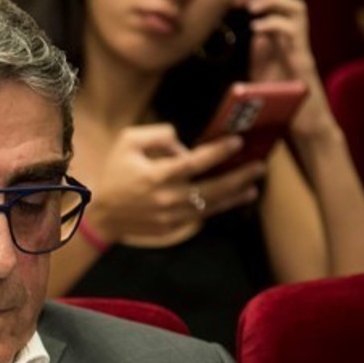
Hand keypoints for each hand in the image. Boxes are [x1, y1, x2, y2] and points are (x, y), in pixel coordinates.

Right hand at [82, 124, 266, 243]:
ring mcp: (170, 216)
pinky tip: (234, 197)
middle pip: (210, 189)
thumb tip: (186, 145)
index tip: (237, 141)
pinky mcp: (172, 227)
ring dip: (235, 195)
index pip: (193, 163)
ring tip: (253, 185)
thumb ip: (158, 135)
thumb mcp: (128, 142)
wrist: (104, 214)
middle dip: (238, 177)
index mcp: (155, 175)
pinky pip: (201, 215)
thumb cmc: (116, 172)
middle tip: (259, 166)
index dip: (217, 152)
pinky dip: (220, 206)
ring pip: (210, 206)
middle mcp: (166, 198)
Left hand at [236, 0, 338, 139]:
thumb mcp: (266, 77)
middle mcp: (294, 42)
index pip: (276, 4)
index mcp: (283, 43)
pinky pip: (293, 33)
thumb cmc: (285, 109)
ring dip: (271, 1)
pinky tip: (256, 29)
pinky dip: (274, 25)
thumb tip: (253, 36)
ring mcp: (300, 51)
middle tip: (240, 0)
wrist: (307, 131)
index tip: (234, 0)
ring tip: (250, 7)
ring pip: (296, 8)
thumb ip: (261, 54)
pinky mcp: (303, 63)